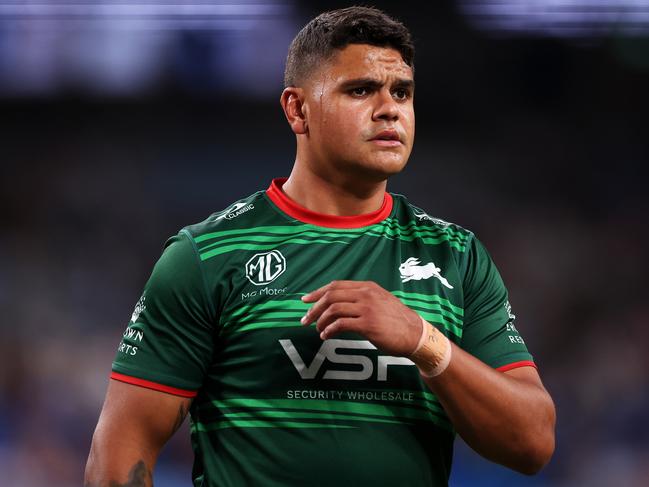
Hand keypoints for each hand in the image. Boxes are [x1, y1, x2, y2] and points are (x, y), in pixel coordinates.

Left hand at [300, 280, 421, 356]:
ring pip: (334, 309)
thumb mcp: (380, 301)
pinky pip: (341, 324)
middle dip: (314, 308)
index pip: (336, 285)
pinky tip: (326, 336)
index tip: (305, 300)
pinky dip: (329, 330)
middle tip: (304, 319)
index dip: (317, 292)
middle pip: (331, 296)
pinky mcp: (368, 324)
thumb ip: (361, 299)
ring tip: (317, 330)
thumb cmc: (396, 320)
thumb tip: (338, 306)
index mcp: (367, 287)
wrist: (415, 334)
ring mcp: (367, 308)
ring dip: (320, 320)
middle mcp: (366, 294)